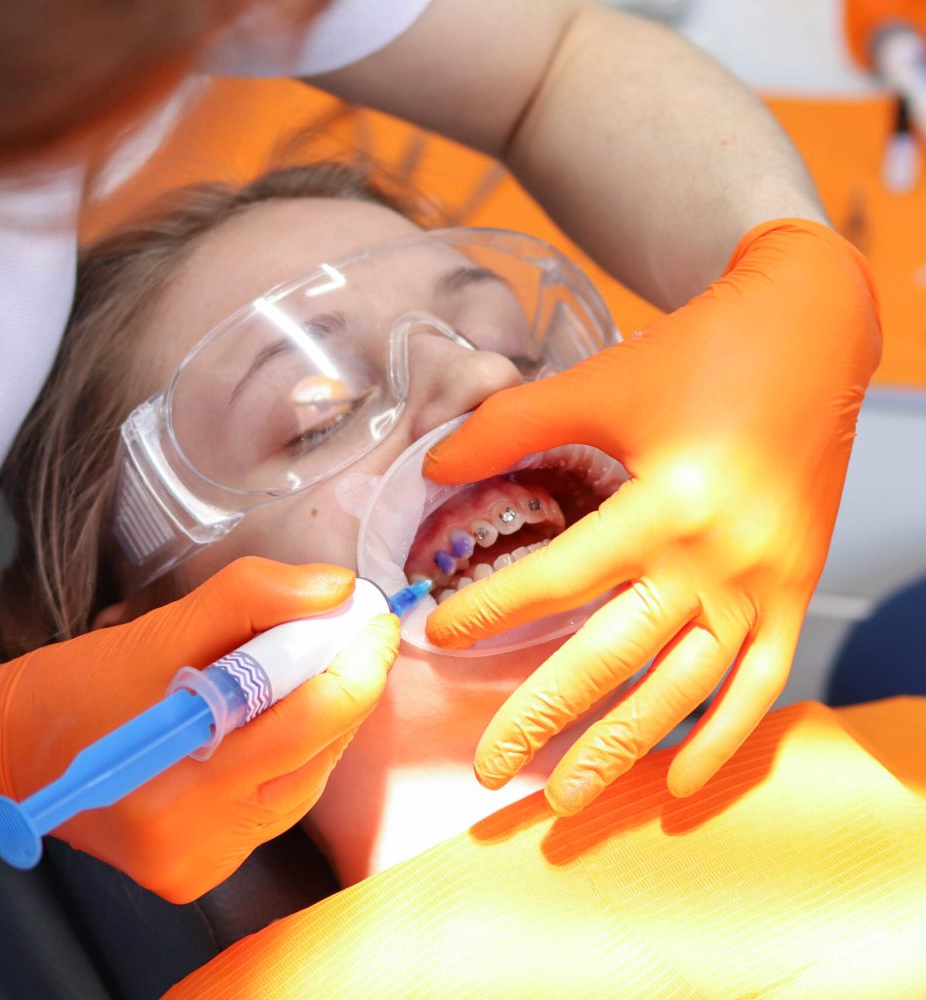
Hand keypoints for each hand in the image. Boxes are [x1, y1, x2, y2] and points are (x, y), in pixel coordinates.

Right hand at [0, 558, 398, 899]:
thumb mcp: (159, 626)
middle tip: (360, 632)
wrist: (8, 756)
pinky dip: (296, 755)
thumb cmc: (76, 687)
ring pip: (307, 781)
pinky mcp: (203, 871)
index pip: (306, 722)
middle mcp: (197, 839)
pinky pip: (279, 805)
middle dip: (349, 684)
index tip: (374, 616)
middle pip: (316, 753)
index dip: (355, 663)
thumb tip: (336, 590)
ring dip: (326, 720)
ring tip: (325, 666)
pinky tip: (290, 716)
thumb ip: (252, 597)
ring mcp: (202, 863)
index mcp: (179, 781)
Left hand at [423, 219, 879, 814]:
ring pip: (682, 690)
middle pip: (612, 656)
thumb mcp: (601, 382)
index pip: (557, 579)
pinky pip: (760, 686)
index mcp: (664, 503)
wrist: (811, 335)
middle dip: (541, 716)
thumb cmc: (701, 353)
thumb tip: (433, 464)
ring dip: (619, 749)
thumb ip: (512, 426)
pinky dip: (720, 741)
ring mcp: (762, 585)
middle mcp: (716, 558)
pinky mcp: (795, 594)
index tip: (436, 632)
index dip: (489, 610)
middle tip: (485, 767)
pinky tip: (675, 782)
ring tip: (563, 797)